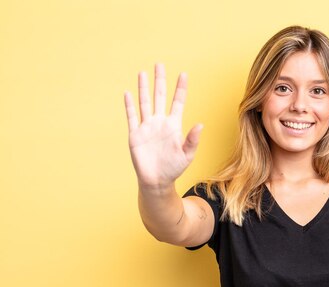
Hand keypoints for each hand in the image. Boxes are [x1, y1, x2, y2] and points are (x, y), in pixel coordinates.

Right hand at [124, 63, 202, 187]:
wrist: (157, 181)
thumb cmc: (174, 169)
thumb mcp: (187, 155)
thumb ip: (192, 139)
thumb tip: (200, 124)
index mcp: (174, 125)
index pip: (178, 102)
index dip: (180, 88)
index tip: (183, 74)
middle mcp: (160, 122)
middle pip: (160, 96)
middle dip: (160, 81)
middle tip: (160, 64)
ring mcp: (147, 127)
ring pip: (145, 102)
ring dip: (143, 88)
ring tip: (143, 73)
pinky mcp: (135, 134)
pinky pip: (132, 116)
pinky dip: (130, 105)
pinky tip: (128, 93)